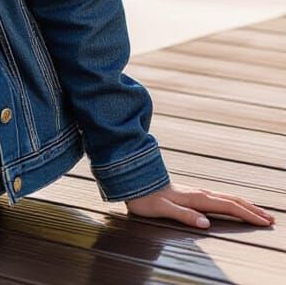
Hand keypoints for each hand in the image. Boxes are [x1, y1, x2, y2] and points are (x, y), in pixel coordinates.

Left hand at [126, 184, 275, 228]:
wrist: (133, 180)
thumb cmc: (145, 197)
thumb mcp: (161, 209)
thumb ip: (183, 216)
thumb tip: (206, 224)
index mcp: (196, 199)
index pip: (228, 207)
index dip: (247, 215)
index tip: (265, 222)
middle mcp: (199, 193)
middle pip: (232, 200)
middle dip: (252, 209)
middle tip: (271, 219)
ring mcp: (196, 192)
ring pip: (226, 197)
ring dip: (244, 204)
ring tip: (259, 211)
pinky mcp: (191, 193)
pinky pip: (218, 197)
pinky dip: (232, 201)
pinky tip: (233, 204)